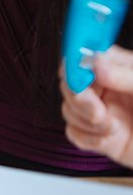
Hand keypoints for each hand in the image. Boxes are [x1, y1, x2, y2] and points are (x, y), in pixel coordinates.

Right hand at [61, 46, 132, 167]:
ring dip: (84, 119)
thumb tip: (98, 65)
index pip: (85, 57)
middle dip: (78, 97)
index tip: (76, 75)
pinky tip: (105, 137)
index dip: (74, 64)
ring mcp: (103, 112)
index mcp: (120, 68)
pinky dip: (85, 137)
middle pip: (70, 84)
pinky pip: (75, 134)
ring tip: (108, 125)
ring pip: (69, 109)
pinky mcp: (101, 137)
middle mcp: (108, 89)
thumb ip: (126, 76)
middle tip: (96, 107)